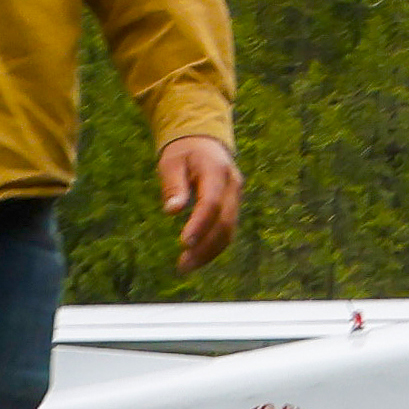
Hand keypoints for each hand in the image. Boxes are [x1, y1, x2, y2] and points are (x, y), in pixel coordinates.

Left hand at [159, 134, 243, 269]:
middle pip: (225, 221)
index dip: (200, 224)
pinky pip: (228, 230)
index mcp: (216, 170)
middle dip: (205, 246)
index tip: (184, 243)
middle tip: (183, 265)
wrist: (203, 142)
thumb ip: (173, 185)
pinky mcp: (234, 206)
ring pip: (230, 230)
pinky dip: (214, 246)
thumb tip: (172, 210)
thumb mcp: (171, 162)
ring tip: (186, 266)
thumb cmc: (183, 152)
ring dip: (210, 251)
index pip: (212, 202)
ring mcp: (237, 196)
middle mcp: (233, 185)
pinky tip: (196, 258)